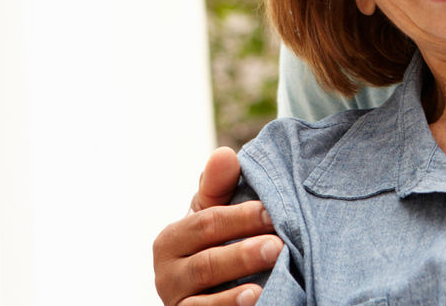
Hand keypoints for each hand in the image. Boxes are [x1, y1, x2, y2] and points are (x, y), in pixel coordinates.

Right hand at [153, 147, 283, 305]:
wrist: (209, 290)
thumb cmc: (215, 244)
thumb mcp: (214, 214)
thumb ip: (219, 187)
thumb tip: (225, 154)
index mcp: (171, 240)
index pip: (205, 224)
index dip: (240, 218)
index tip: (271, 212)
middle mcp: (167, 274)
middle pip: (207, 262)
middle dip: (244, 252)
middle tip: (278, 245)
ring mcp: (177, 302)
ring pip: (206, 295)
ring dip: (240, 286)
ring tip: (270, 274)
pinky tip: (258, 300)